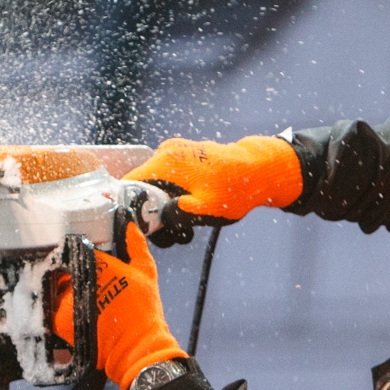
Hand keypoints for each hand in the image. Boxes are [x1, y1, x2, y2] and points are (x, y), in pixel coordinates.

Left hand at [53, 224, 183, 389]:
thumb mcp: (146, 272)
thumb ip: (136, 245)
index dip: (79, 253)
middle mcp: (80, 279)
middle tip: (76, 280)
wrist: (136, 346)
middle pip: (64, 268)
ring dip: (61, 290)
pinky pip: (53, 309)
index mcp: (99, 264)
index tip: (81, 258)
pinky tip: (71, 313)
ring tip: (76, 299)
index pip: (79, 250)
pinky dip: (58, 310)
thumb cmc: (143, 310)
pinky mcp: (61, 320)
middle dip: (67, 272)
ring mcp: (69, 299)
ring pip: (56, 287)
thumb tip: (128, 224)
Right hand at [126, 135, 302, 245]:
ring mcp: (176, 154)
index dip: (130, 208)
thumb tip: (155, 221)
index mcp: (166, 162)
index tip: (142, 228)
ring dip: (166, 210)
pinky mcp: (185, 158)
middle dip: (153, 215)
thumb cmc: (234, 190)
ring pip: (157, 187)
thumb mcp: (204, 210)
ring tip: (186, 230)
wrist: (260, 171)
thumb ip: (176, 215)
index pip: (129, 184)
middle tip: (173, 237)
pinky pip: (169, 181)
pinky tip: (191, 215)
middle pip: (143, 188)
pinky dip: (175, 199)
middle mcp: (166, 153)